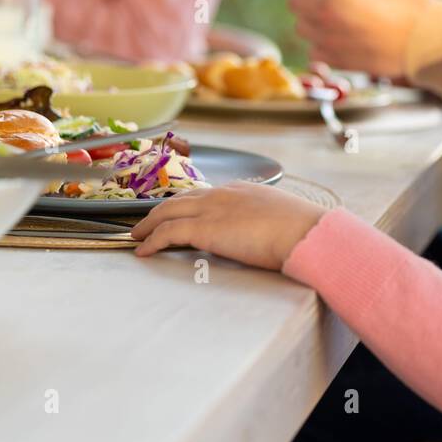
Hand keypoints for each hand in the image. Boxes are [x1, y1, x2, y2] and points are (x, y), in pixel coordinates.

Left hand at [130, 181, 327, 268]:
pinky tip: (143, 251)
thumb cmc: (301, 229)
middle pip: (179, 199)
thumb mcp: (280, 216)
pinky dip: (151, 241)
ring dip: (148, 225)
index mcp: (241, 190)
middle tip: (145, 223)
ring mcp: (211, 209)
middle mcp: (222, 194)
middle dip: (159, 212)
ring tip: (137, 236)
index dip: (186, 206)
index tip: (178, 215)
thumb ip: (262, 220)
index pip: (204, 195)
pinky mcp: (204, 229)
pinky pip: (167, 233)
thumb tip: (261, 233)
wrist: (303, 232)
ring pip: (167, 212)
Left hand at [289, 0, 439, 78]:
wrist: (426, 41)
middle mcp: (324, 11)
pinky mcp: (335, 60)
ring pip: (302, 27)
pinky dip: (322, 44)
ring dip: (313, 21)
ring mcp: (327, 38)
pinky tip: (341, 39)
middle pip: (294, 1)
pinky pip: (314, 50)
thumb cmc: (408, 3)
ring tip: (337, 19)